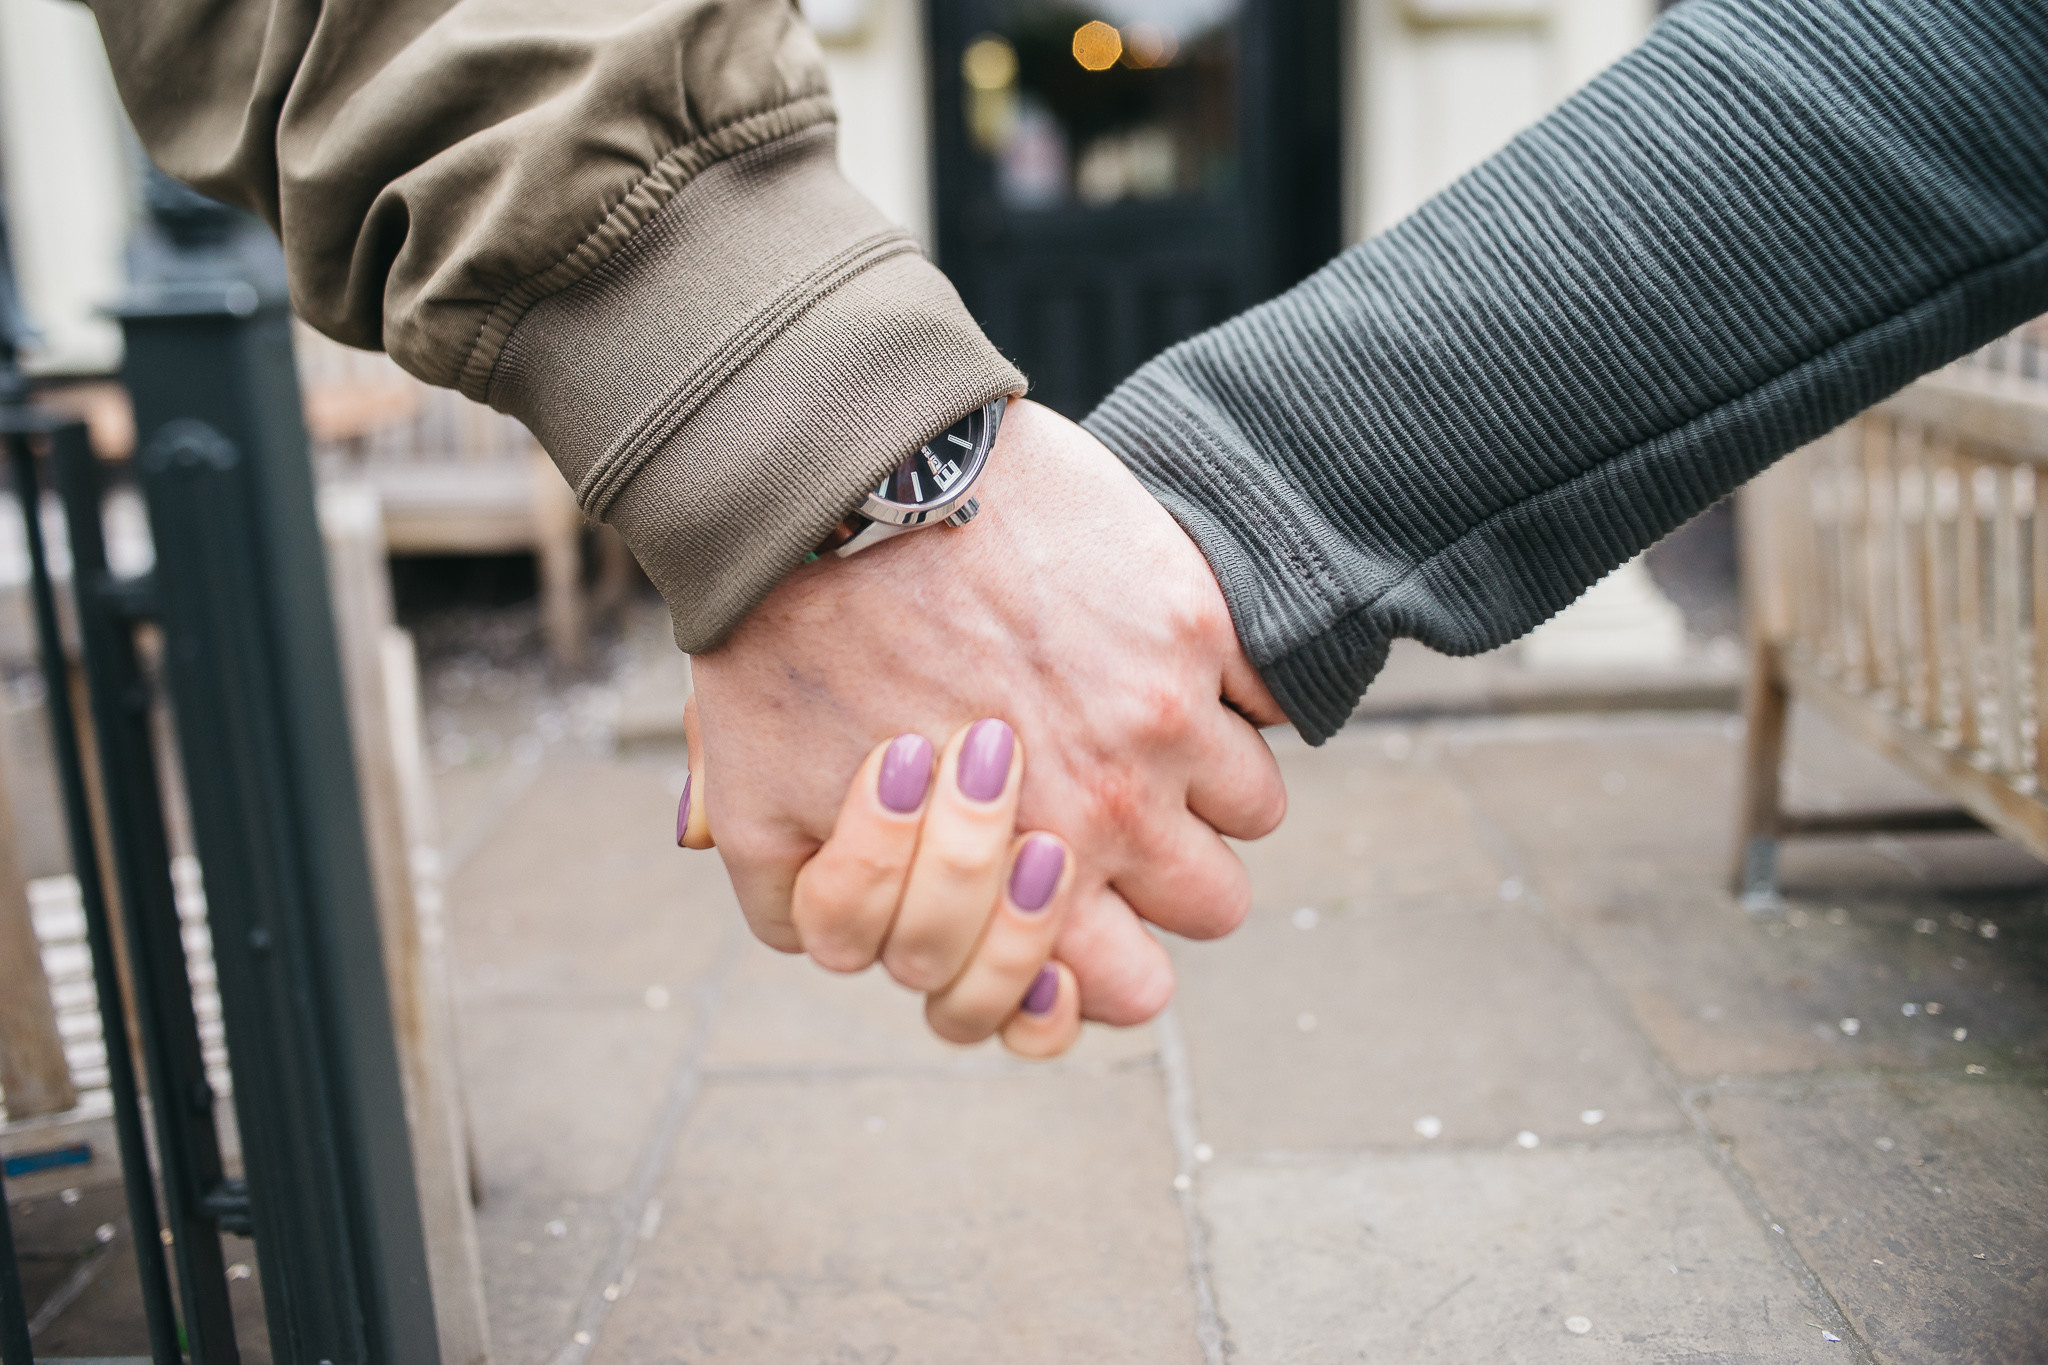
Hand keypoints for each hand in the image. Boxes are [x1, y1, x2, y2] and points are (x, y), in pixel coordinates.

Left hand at [683, 398, 1286, 1023]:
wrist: (830, 482)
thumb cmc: (785, 646)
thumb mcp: (757, 817)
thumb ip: (823, 913)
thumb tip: (877, 960)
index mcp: (1018, 878)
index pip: (1130, 992)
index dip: (1102, 962)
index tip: (1069, 900)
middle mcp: (1113, 810)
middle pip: (1213, 907)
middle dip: (1165, 875)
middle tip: (1102, 812)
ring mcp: (1167, 711)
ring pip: (1253, 806)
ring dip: (1203, 778)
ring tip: (1126, 722)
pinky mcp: (1190, 615)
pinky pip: (1268, 692)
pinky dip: (1231, 685)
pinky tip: (1151, 653)